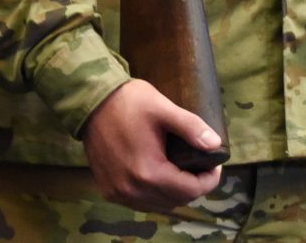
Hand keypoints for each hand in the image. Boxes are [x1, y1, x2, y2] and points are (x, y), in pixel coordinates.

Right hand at [80, 79, 223, 212]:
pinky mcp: (108, 189)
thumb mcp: (163, 108)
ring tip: (180, 171)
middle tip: (199, 166)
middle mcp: (133, 190)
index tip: (214, 164)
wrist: (89, 100)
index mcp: (149, 173)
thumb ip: (191, 128)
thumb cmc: (128, 102)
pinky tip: (156, 177)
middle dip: (193, 186)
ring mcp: (118, 192)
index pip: (192, 190)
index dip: (209, 179)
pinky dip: (153, 195)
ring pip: (159, 205)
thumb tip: (215, 145)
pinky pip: (140, 202)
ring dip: (173, 193)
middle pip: (177, 201)